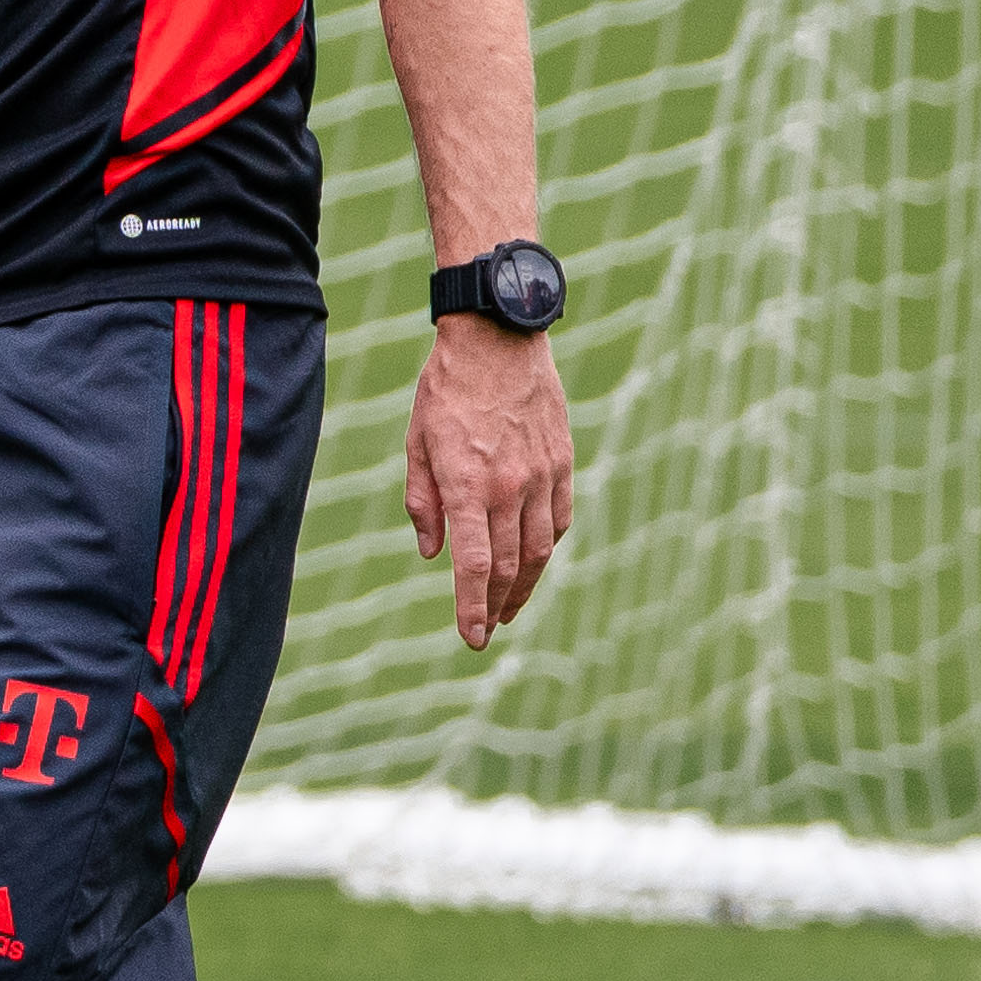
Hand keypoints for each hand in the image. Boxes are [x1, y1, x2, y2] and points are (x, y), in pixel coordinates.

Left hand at [404, 317, 572, 647]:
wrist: (499, 342)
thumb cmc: (446, 391)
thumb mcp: (417, 444)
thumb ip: (424, 502)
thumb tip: (431, 553)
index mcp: (468, 485)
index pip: (475, 564)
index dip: (472, 607)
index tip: (471, 638)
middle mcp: (511, 487)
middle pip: (510, 566)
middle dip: (496, 606)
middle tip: (485, 630)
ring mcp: (543, 477)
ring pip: (539, 550)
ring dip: (524, 587)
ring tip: (507, 608)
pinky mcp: (563, 465)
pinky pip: (558, 520)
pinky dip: (545, 548)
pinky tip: (532, 562)